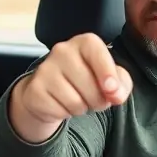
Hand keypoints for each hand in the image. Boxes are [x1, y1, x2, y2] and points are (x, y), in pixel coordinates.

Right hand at [10, 33, 131, 141]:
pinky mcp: (35, 89)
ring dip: (82, 108)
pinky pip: (60, 110)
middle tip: (93, 97)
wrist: (50, 91)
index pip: (96, 51)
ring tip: (77, 99)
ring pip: (76, 101)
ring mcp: (45, 69)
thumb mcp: (110, 78)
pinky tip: (62, 104)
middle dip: (99, 100)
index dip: (107, 72)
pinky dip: (66, 113)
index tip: (112, 90)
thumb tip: (115, 94)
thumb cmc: (86, 80)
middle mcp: (62, 51)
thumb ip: (121, 84)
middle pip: (90, 85)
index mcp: (84, 43)